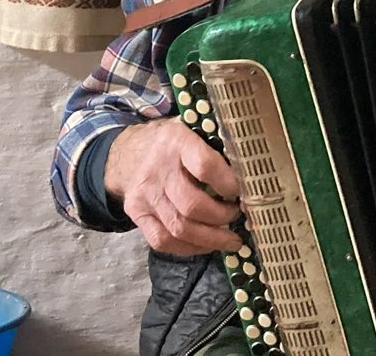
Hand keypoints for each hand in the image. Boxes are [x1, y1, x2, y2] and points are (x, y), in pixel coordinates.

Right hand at [105, 117, 246, 255]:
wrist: (126, 154)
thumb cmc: (169, 142)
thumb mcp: (190, 128)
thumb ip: (215, 143)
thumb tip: (250, 167)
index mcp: (176, 142)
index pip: (204, 166)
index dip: (227, 183)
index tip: (242, 192)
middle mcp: (158, 170)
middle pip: (192, 205)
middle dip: (222, 217)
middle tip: (238, 215)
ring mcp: (145, 196)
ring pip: (179, 228)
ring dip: (211, 239)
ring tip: (231, 240)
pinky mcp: (137, 215)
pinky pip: (162, 241)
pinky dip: (189, 248)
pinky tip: (206, 245)